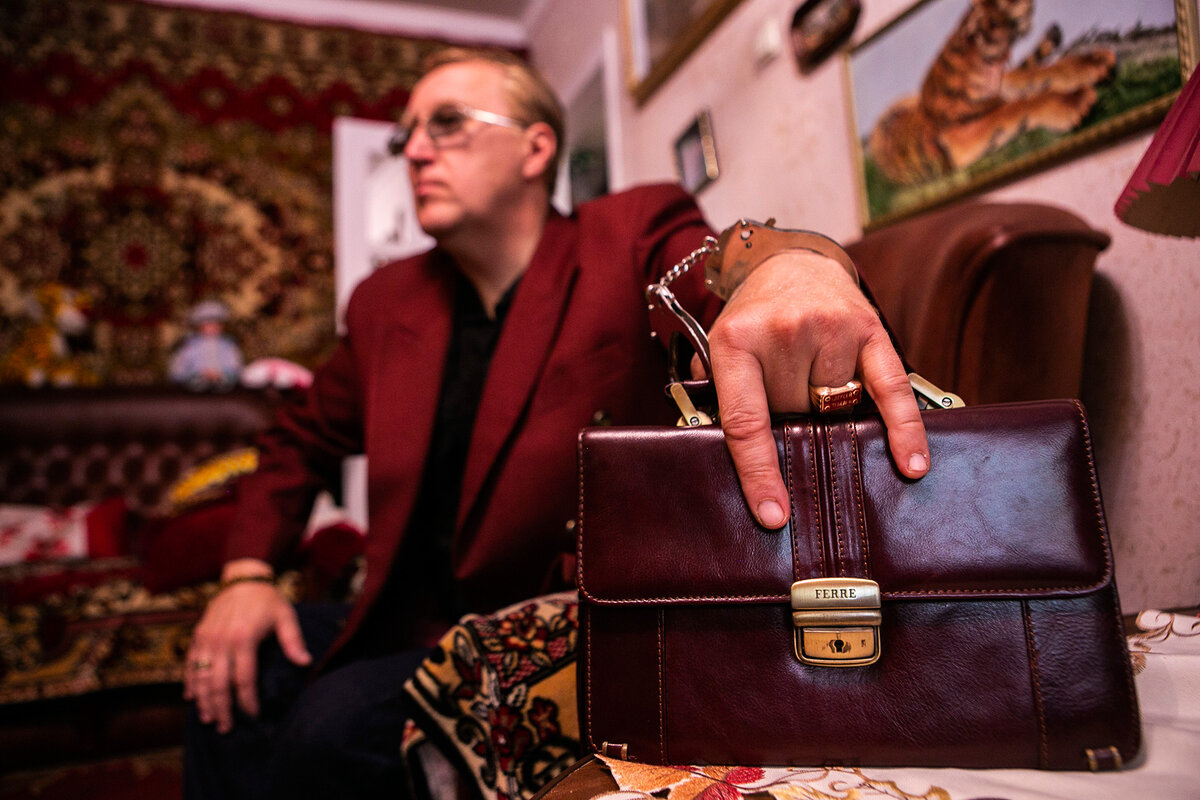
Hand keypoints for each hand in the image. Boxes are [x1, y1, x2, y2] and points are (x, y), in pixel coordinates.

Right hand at [184, 564, 310, 733]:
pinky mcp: (198, 635)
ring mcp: (206, 639)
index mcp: (244, 638)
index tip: (252, 715)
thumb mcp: (286, 616)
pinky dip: (189, 682)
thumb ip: (293, 641)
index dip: (247, 700)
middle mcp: (221, 641)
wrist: (243, 578)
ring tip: (208, 719)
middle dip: (222, 708)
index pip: (243, 679)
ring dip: (203, 700)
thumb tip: (306, 662)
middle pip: (217, 683)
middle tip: (226, 728)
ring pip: (199, 677)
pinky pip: (189, 663)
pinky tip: (191, 697)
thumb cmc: (268, 600)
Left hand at [702, 252, 929, 527]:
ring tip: (814, 383)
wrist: (790, 262)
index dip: (759, 474)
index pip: (747, 421)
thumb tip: (732, 466)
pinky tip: (912, 464)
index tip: (773, 516)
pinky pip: (891, 389)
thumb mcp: (719, 352)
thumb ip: (718, 400)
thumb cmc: (753, 320)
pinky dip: (903, 429)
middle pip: (796, 417)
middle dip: (792, 423)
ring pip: (838, 409)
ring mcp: (830, 326)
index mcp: (736, 340)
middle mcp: (784, 330)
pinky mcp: (869, 327)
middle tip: (785, 400)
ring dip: (830, 413)